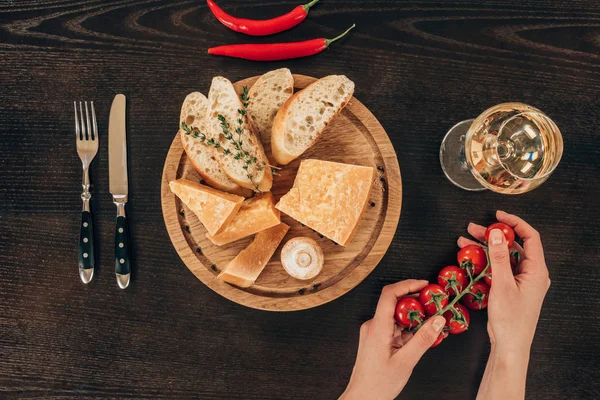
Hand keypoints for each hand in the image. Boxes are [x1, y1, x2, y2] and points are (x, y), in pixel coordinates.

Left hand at [340, 280, 445, 399]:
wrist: (362, 399)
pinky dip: (409, 329)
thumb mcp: (406, 362)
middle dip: (417, 303)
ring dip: (415, 318)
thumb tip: (438, 320)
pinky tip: (423, 336)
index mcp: (377, 327)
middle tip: (435, 304)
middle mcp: (373, 326)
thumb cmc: (378, 384)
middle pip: (395, 304)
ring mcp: (374, 333)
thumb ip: (423, 339)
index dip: (408, 285)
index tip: (425, 285)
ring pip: (397, 317)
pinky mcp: (377, 340)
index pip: (390, 294)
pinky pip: (395, 328)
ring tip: (434, 322)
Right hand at [458, 210, 550, 353]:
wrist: (509, 346)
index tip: (497, 216)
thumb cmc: (510, 319)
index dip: (514, 223)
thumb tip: (496, 233)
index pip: (530, 237)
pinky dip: (485, 262)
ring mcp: (521, 281)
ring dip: (484, 248)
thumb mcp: (502, 285)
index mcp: (537, 270)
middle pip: (513, 245)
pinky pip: (499, 269)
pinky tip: (469, 259)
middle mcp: (531, 273)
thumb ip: (498, 257)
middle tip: (472, 229)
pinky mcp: (511, 288)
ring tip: (463, 241)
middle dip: (492, 235)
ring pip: (503, 256)